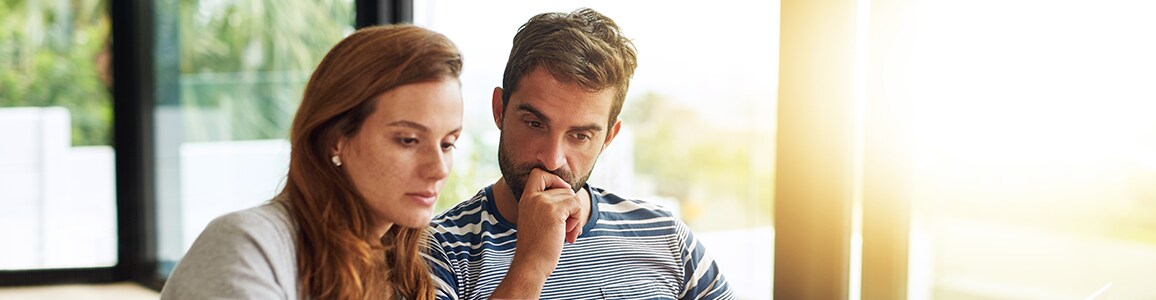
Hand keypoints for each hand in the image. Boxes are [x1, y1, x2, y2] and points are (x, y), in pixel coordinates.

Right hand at [492, 168, 582, 297]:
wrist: (531, 264)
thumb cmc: (537, 247)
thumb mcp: (538, 219)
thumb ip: (548, 204)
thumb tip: (571, 191)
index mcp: (526, 199)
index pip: (538, 173)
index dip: (554, 180)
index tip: (560, 197)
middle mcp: (533, 197)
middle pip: (563, 188)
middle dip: (570, 207)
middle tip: (567, 227)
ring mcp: (543, 203)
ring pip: (572, 197)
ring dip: (575, 216)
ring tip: (568, 233)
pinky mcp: (554, 211)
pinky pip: (576, 205)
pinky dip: (577, 220)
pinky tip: (570, 235)